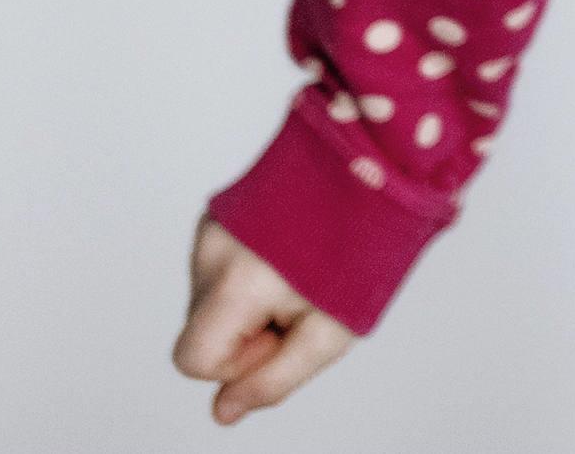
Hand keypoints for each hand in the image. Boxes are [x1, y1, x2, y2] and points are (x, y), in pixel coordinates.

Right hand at [173, 211, 356, 423]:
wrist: (383, 163)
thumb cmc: (364, 249)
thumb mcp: (331, 330)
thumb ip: (273, 380)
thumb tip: (223, 413)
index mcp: (231, 281)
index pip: (191, 360)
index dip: (238, 364)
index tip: (284, 331)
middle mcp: (210, 249)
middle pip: (204, 330)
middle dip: (249, 330)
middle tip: (306, 294)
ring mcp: (212, 224)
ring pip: (213, 300)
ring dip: (252, 300)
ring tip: (306, 265)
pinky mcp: (222, 210)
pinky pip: (221, 268)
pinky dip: (252, 272)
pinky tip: (295, 248)